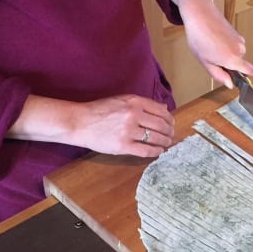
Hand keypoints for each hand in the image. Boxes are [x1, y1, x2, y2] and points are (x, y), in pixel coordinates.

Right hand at [7, 94, 174, 157]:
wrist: (80, 122)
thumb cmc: (100, 110)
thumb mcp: (122, 100)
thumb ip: (143, 103)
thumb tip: (164, 108)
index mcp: (135, 102)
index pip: (160, 110)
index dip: (169, 118)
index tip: (171, 123)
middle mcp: (134, 115)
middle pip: (160, 125)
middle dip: (169, 131)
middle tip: (171, 135)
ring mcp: (129, 131)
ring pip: (155, 138)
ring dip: (164, 142)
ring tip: (167, 143)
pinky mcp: (123, 146)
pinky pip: (145, 150)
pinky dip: (155, 152)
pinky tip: (158, 152)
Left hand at [171, 0, 252, 87]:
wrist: (199, 14)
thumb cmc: (198, 38)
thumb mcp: (205, 62)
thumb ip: (219, 75)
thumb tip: (230, 84)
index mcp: (232, 59)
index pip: (250, 71)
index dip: (244, 77)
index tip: (235, 77)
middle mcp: (240, 49)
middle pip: (238, 63)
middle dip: (227, 63)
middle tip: (211, 57)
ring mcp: (239, 40)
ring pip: (235, 54)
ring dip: (225, 53)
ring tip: (210, 46)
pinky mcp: (236, 32)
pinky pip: (233, 45)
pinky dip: (225, 45)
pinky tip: (213, 39)